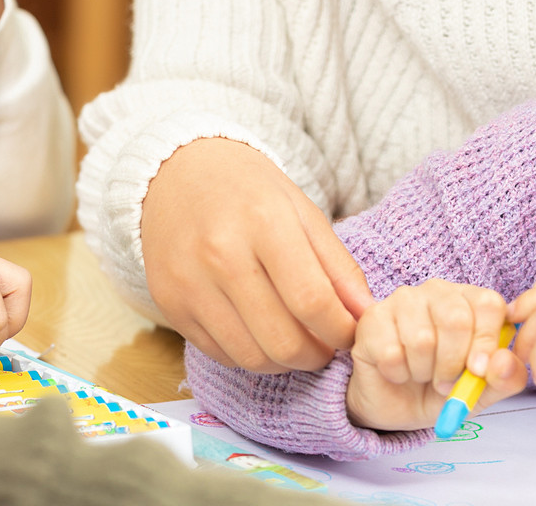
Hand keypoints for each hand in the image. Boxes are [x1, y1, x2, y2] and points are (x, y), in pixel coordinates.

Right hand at [141, 137, 373, 371]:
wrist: (178, 174)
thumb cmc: (248, 191)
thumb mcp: (302, 211)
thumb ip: (338, 265)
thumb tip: (365, 315)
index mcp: (264, 222)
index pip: (312, 301)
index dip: (340, 330)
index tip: (350, 333)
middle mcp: (221, 255)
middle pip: (283, 341)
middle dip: (316, 355)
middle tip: (325, 344)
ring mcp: (189, 283)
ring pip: (252, 358)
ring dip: (284, 361)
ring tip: (295, 339)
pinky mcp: (169, 304)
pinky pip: (221, 354)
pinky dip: (249, 354)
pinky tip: (258, 331)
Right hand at [346, 279, 524, 431]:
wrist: (396, 403)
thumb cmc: (442, 387)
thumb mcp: (483, 390)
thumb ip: (505, 378)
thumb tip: (503, 363)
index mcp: (470, 300)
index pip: (488, 305)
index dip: (486, 342)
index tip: (478, 371)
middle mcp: (437, 291)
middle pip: (456, 320)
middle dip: (453, 365)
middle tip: (446, 383)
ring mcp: (402, 300)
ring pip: (422, 340)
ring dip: (424, 372)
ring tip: (421, 374)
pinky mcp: (372, 318)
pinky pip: (391, 353)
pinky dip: (398, 374)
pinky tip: (397, 371)